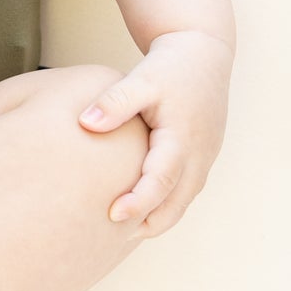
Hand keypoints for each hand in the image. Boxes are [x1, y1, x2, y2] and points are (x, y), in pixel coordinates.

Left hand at [77, 30, 232, 236]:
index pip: (162, 179)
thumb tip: (85, 124)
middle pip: (176, 202)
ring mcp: (205, 157)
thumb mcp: (141, 79)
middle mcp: (199, 153)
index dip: (139, 201)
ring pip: (183, 201)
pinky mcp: (203, 157)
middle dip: (148, 223)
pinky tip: (141, 211)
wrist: (204, 54)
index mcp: (183, 136)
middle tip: (113, 236)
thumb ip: (114, 102)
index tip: (113, 215)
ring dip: (158, 219)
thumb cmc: (170, 67)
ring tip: (124, 231)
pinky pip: (185, 191)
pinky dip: (167, 205)